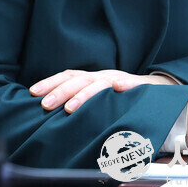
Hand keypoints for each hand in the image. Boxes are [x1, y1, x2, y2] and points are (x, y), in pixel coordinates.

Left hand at [29, 69, 174, 112]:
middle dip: (60, 91)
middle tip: (46, 105)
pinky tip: (119, 89)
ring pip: (99, 84)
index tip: (32, 93)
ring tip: (70, 108)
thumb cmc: (120, 96)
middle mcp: (102, 76)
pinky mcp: (137, 86)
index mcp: (91, 78)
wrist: (155, 88)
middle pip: (78, 80)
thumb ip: (79, 100)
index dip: (49, 83)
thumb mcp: (97, 96)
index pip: (67, 77)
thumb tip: (50, 110)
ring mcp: (119, 80)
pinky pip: (132, 85)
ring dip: (84, 95)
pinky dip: (125, 86)